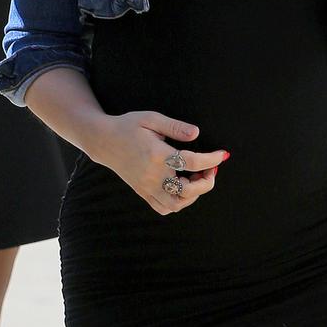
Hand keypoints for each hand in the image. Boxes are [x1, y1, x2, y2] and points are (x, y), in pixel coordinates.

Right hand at [91, 110, 228, 215]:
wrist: (103, 141)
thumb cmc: (128, 126)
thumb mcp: (151, 118)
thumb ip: (175, 126)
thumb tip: (196, 133)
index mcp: (157, 154)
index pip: (192, 161)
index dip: (211, 159)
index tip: (222, 155)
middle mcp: (152, 175)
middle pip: (187, 190)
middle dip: (206, 182)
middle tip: (210, 169)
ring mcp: (147, 186)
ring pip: (176, 204)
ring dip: (193, 195)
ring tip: (197, 179)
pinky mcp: (143, 192)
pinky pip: (163, 208)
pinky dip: (178, 203)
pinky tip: (182, 188)